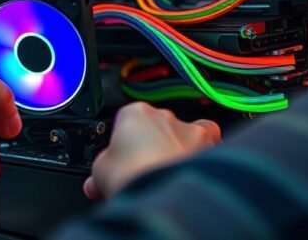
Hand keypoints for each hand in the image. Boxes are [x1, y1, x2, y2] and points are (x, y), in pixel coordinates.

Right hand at [84, 102, 220, 200]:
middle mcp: (164, 115)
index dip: (123, 146)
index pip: (126, 123)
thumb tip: (96, 181)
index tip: (122, 164)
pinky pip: (211, 142)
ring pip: (186, 132)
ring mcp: (189, 129)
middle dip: (153, 147)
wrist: (162, 193)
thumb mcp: (100, 173)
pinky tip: (194, 170)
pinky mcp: (211, 145)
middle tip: (145, 173)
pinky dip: (206, 153)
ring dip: (179, 148)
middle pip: (157, 128)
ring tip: (170, 173)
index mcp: (134, 113)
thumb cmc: (132, 177)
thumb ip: (101, 170)